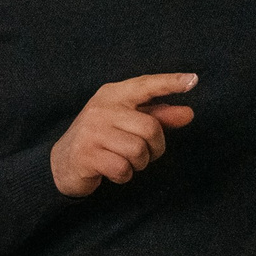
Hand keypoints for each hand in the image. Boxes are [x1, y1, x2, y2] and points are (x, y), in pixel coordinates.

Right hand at [49, 73, 197, 196]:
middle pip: (150, 128)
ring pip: (138, 151)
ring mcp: (92, 131)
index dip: (170, 83)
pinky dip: (124, 176)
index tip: (193, 80)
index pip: (145, 85)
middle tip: (144, 154)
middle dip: (155, 148)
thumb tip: (188, 113)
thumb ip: (157, 117)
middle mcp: (102, 108)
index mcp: (114, 94)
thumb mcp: (127, 122)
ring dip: (139, 163)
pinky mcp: (87, 154)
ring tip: (125, 161)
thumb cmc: (101, 138)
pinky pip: (122, 168)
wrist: (61, 162)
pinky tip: (113, 171)